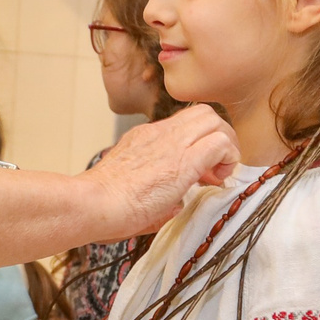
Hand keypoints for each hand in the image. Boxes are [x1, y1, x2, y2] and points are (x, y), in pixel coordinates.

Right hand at [85, 106, 239, 236]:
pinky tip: (216, 181)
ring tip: (216, 176)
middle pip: (203, 113)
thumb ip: (155, 196)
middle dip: (219, 138)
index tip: (200, 175)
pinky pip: (219, 143)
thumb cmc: (102, 206)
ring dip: (225, 145)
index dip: (200, 143)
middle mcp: (158, 133)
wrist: (92, 204)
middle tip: (214, 170)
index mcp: (144, 139)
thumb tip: (175, 206)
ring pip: (214, 120)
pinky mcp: (183, 161)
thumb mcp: (129, 192)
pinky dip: (228, 159)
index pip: (183, 124)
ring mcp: (170, 143)